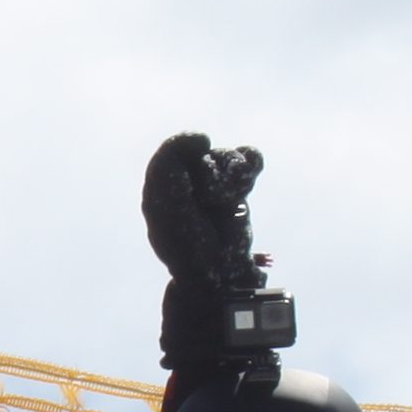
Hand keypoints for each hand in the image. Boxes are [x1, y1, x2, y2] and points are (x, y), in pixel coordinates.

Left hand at [140, 132, 268, 292]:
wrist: (221, 274)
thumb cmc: (187, 242)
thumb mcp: (166, 201)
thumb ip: (170, 160)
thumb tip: (203, 138)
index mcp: (162, 185)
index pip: (175, 150)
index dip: (186, 153)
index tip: (195, 164)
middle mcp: (186, 181)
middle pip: (204, 152)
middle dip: (211, 174)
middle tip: (207, 202)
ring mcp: (213, 185)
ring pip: (227, 156)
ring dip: (231, 178)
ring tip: (225, 203)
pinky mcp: (237, 191)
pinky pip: (248, 159)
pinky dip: (249, 165)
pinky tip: (245, 182)